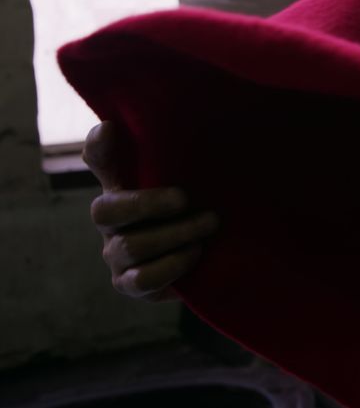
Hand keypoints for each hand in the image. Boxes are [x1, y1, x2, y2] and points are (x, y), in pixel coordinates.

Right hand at [83, 122, 218, 300]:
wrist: (213, 257)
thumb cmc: (198, 209)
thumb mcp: (194, 180)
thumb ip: (179, 157)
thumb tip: (155, 124)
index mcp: (121, 185)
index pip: (98, 160)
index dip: (99, 146)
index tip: (112, 128)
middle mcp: (111, 219)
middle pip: (106, 209)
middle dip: (148, 203)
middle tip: (185, 198)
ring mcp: (115, 253)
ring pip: (131, 245)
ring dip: (176, 234)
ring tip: (208, 224)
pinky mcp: (130, 284)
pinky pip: (143, 278)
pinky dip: (173, 264)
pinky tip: (196, 252)